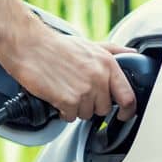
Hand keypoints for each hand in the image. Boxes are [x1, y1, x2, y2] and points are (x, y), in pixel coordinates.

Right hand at [1, 33, 138, 121]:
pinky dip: (62, 111)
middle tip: (78, 93)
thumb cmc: (56, 46)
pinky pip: (70, 117)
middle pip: (104, 108)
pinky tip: (56, 97)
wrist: (29, 46)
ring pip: (86, 114)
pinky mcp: (68, 100)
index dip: (127, 111)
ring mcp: (84, 90)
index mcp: (108, 64)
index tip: (123, 115)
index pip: (128, 96)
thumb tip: (133, 53)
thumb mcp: (90, 44)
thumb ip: (114, 50)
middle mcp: (99, 77)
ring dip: (75, 108)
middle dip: (91, 104)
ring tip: (64, 92)